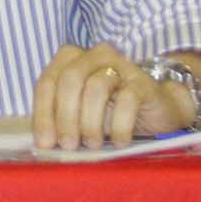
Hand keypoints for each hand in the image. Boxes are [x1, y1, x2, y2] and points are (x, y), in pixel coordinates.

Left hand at [31, 43, 192, 149]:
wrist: (158, 111)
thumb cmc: (113, 113)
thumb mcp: (81, 116)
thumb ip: (61, 122)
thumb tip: (43, 144)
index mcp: (71, 60)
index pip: (48, 82)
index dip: (43, 113)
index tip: (45, 143)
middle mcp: (94, 56)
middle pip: (70, 80)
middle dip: (65, 116)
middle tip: (68, 145)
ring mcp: (120, 65)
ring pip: (96, 87)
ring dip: (91, 122)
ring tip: (93, 145)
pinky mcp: (143, 82)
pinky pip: (127, 99)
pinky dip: (119, 125)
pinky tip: (118, 142)